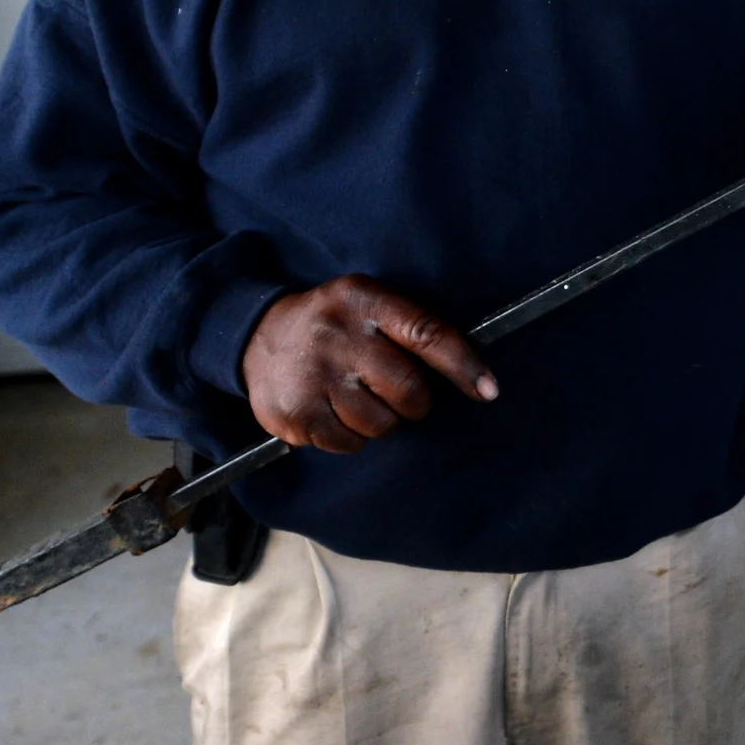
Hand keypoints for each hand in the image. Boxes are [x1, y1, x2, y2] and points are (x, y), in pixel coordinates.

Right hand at [239, 274, 497, 453]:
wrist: (255, 333)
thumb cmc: (335, 323)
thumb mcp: (368, 302)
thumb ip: (411, 328)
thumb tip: (473, 373)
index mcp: (365, 301)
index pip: (426, 334)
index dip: (463, 365)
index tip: (489, 390)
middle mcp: (337, 335)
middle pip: (407, 388)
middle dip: (416, 402)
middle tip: (404, 397)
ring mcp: (312, 376)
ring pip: (380, 423)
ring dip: (382, 421)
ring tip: (360, 398)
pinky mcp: (293, 413)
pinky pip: (348, 443)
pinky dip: (352, 437)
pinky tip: (335, 412)